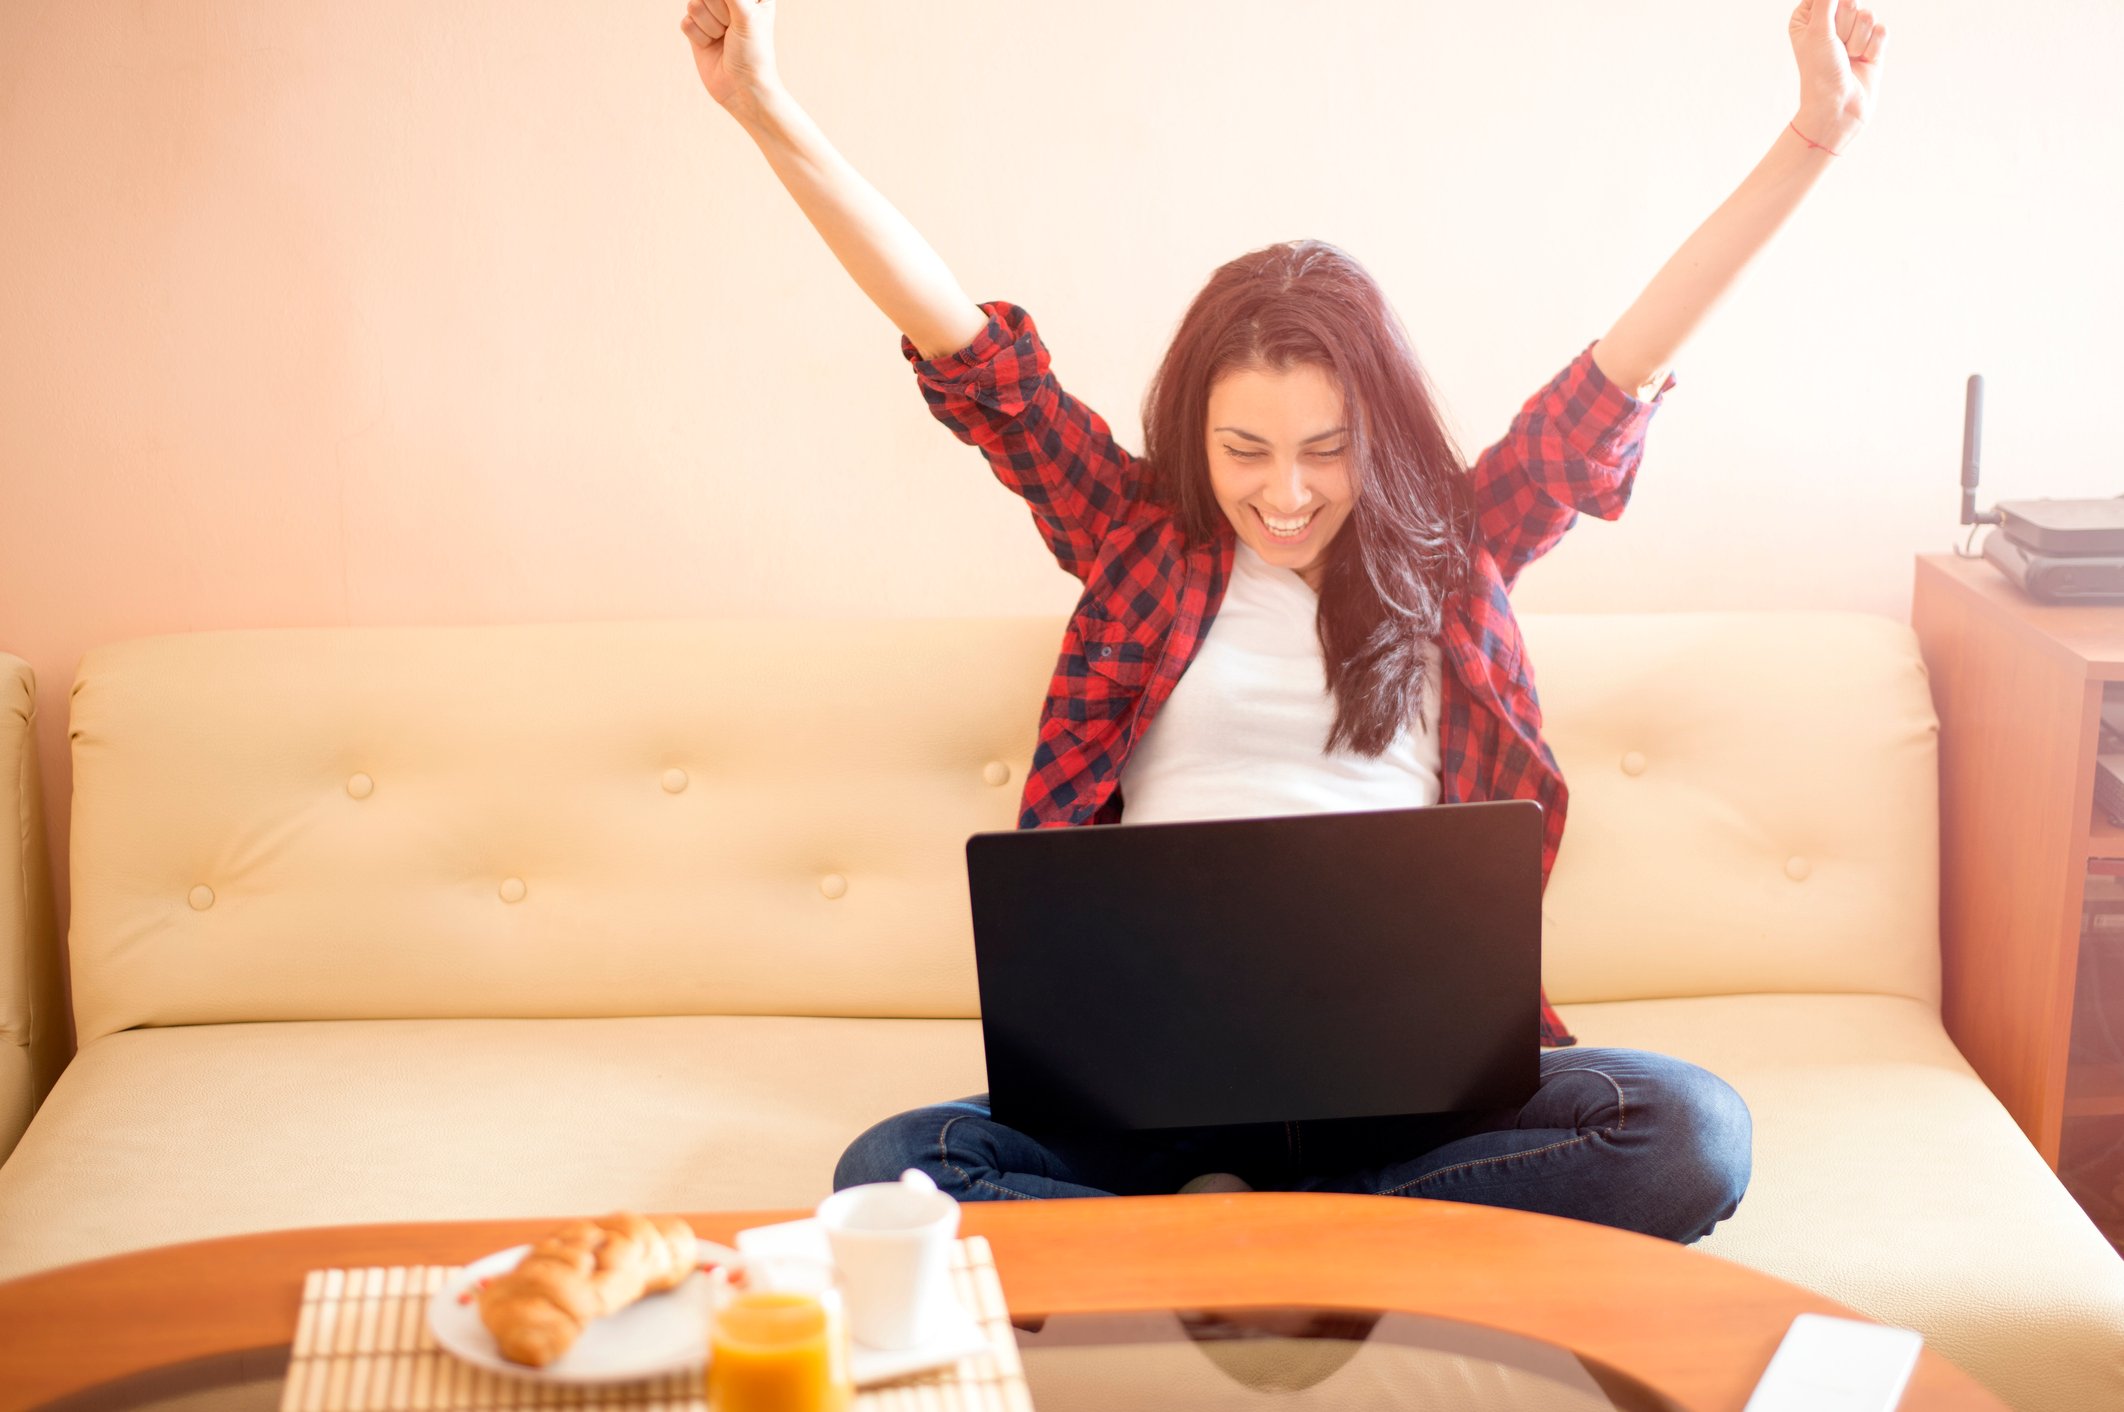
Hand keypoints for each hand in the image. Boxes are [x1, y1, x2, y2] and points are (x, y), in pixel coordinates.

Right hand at [680, 0, 781, 113]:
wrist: (742, 89)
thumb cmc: (753, 53)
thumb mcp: (747, 15)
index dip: (726, 3)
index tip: (732, 17)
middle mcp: (730, 2)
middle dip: (718, 11)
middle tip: (732, 28)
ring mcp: (712, 15)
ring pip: (694, 4)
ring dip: (709, 26)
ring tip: (724, 39)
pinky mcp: (697, 31)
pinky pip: (686, 22)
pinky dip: (698, 37)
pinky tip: (712, 47)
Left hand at [1787, 0, 1887, 146]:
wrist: (1839, 106)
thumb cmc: (1821, 72)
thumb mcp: (1817, 31)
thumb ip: (1826, 1)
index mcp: (1808, 19)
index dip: (1830, 9)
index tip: (1824, 31)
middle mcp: (1829, 24)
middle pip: (1850, 1)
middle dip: (1846, 25)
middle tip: (1836, 47)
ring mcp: (1852, 34)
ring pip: (1868, 15)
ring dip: (1858, 40)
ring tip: (1847, 58)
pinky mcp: (1872, 45)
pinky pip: (1882, 30)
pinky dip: (1872, 48)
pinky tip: (1862, 62)